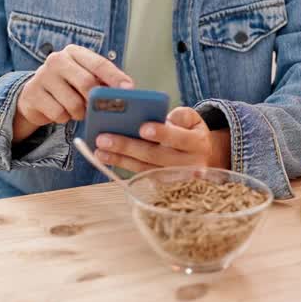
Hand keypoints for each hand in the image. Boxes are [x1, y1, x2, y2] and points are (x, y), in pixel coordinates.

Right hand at [12, 45, 133, 141]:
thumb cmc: (67, 86)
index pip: (99, 63)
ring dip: (80, 113)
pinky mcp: (33, 94)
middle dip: (96, 101)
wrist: (34, 95)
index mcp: (74, 52)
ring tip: (77, 110)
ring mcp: (42, 76)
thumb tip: (126, 91)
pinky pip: (59, 114)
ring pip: (74, 103)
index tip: (129, 89)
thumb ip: (103, 81)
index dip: (115, 77)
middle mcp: (57, 59)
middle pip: (87, 83)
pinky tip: (61, 112)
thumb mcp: (84, 76)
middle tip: (99, 109)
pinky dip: (65, 118)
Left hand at [94, 106, 231, 171]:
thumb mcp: (193, 120)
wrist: (202, 158)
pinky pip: (140, 175)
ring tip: (98, 150)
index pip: (180, 139)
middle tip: (104, 138)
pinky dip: (122, 166)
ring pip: (145, 168)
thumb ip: (181, 115)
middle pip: (156, 156)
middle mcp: (189, 164)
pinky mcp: (163, 186)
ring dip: (120, 159)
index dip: (162, 134)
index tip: (142, 128)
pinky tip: (106, 158)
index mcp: (198, 143)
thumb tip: (164, 118)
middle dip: (128, 146)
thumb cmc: (190, 132)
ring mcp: (175, 179)